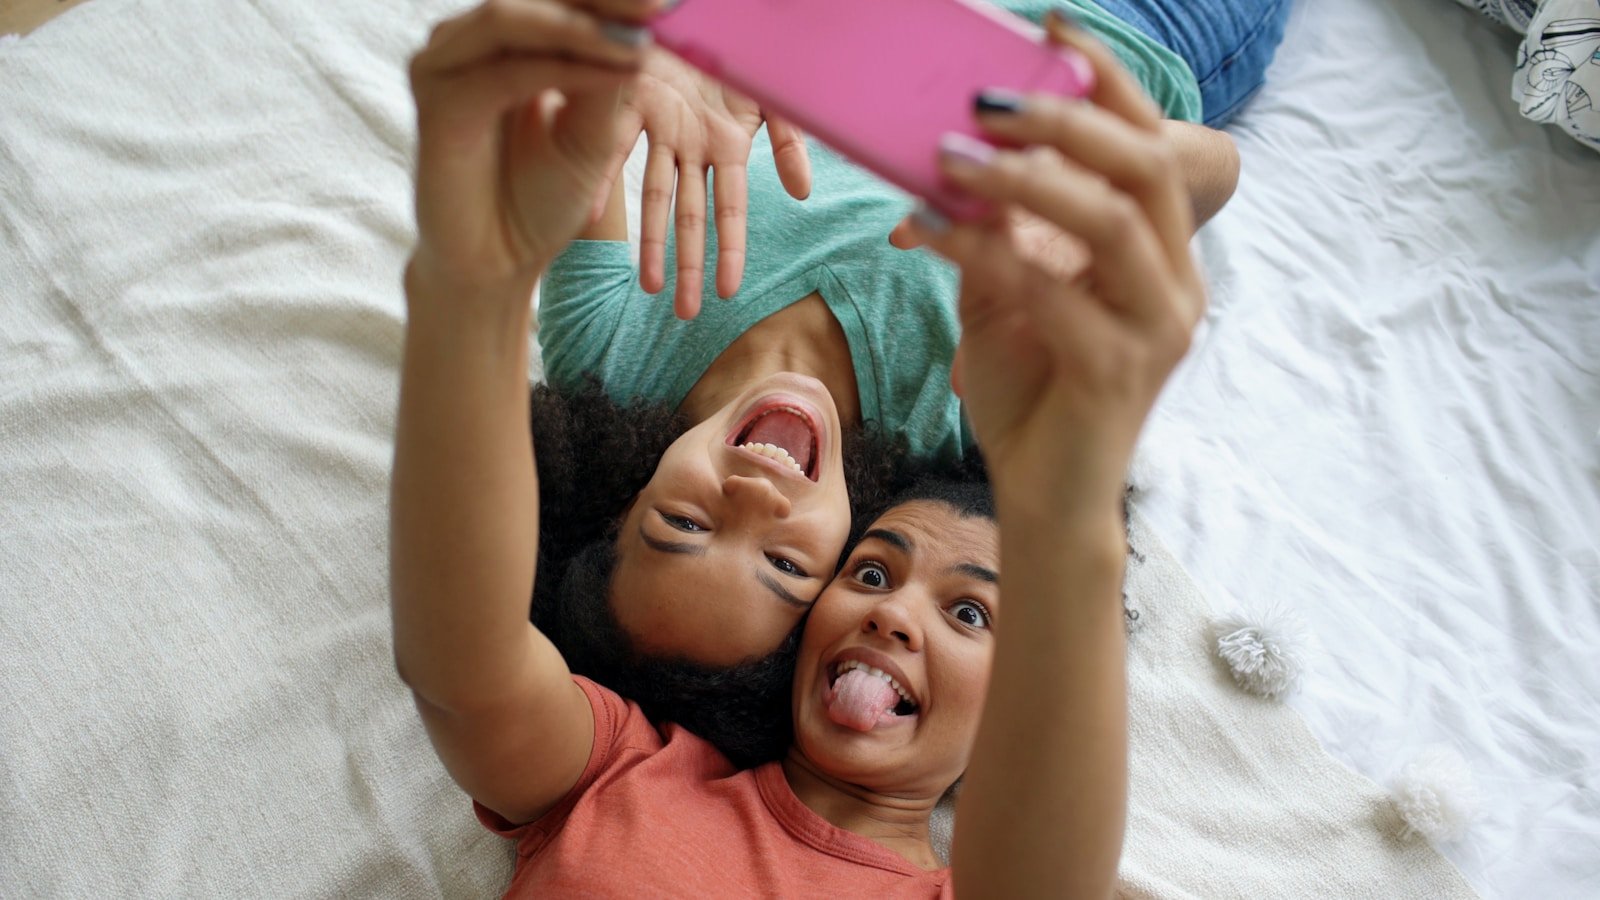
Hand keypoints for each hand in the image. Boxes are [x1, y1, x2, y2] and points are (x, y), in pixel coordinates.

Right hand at [406, 0, 653, 300]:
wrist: (498, 261)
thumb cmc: (541, 199)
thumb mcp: (592, 132)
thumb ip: (606, 76)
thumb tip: (639, 26)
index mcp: (506, 41)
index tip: (672, 0)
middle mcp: (469, 42)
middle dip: (600, 0)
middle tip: (660, 5)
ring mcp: (446, 65)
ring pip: (513, 19)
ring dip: (582, 26)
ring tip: (641, 39)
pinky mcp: (438, 101)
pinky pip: (505, 71)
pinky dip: (561, 68)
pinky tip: (610, 70)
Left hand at [589, 49, 811, 317]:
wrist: (710, 12)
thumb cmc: (752, 48)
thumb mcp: (778, 96)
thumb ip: (792, 143)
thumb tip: (800, 195)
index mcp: (728, 146)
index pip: (731, 210)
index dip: (731, 251)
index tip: (730, 293)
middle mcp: (694, 146)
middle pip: (690, 216)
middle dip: (688, 265)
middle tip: (683, 311)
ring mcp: (663, 129)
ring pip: (655, 195)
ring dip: (651, 242)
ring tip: (647, 285)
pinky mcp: (633, 101)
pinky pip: (617, 146)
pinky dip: (606, 179)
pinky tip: (593, 214)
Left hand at [908, 21, 1204, 519]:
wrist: (1044, 498)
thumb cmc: (1033, 394)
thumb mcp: (1011, 295)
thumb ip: (1003, 230)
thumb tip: (960, 157)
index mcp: (1162, 258)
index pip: (1150, 151)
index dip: (1110, 84)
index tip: (1055, 31)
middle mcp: (1177, 285)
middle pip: (1145, 170)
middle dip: (1066, 118)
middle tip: (985, 97)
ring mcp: (1157, 330)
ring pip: (1113, 222)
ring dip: (1028, 177)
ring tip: (951, 154)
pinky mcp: (1117, 370)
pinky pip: (1051, 290)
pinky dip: (984, 251)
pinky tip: (927, 230)